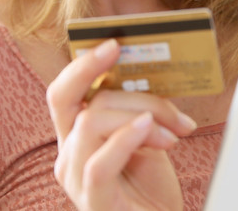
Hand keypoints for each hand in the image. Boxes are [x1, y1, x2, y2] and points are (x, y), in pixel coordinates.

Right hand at [47, 39, 198, 210]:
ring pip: (91, 122)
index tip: (113, 43)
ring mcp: (75, 179)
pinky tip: (154, 131)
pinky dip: (127, 139)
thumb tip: (150, 76)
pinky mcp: (93, 202)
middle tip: (122, 51)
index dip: (81, 64)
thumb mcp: (145, 140)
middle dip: (92, 69)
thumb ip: (138, 113)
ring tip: (173, 128)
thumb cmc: (151, 191)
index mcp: (76, 138)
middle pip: (66, 99)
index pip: (63, 93)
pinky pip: (99, 162)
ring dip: (139, 113)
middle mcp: (67, 155)